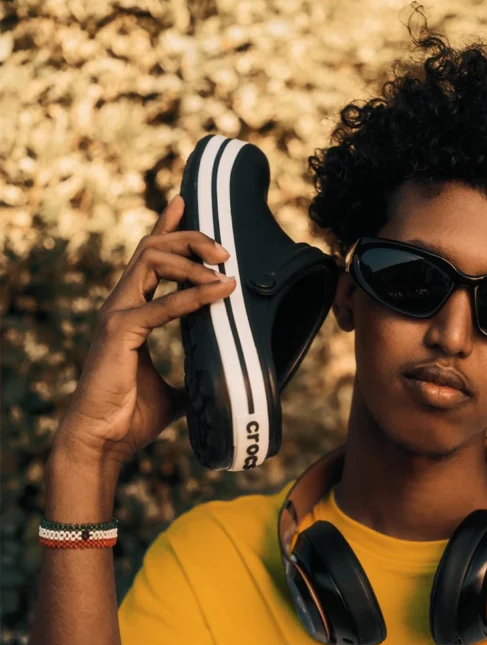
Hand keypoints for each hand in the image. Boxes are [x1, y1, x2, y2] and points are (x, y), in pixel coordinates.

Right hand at [52, 194, 235, 466]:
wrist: (102, 441)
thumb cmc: (130, 418)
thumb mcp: (173, 392)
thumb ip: (192, 377)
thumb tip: (222, 382)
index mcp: (129, 311)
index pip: (147, 258)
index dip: (166, 227)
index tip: (185, 202)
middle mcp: (120, 304)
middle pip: (153, 248)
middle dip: (190, 238)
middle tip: (226, 251)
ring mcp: (117, 313)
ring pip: (152, 260)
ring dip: (192, 259)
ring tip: (225, 270)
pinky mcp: (120, 331)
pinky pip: (163, 304)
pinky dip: (194, 295)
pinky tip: (221, 292)